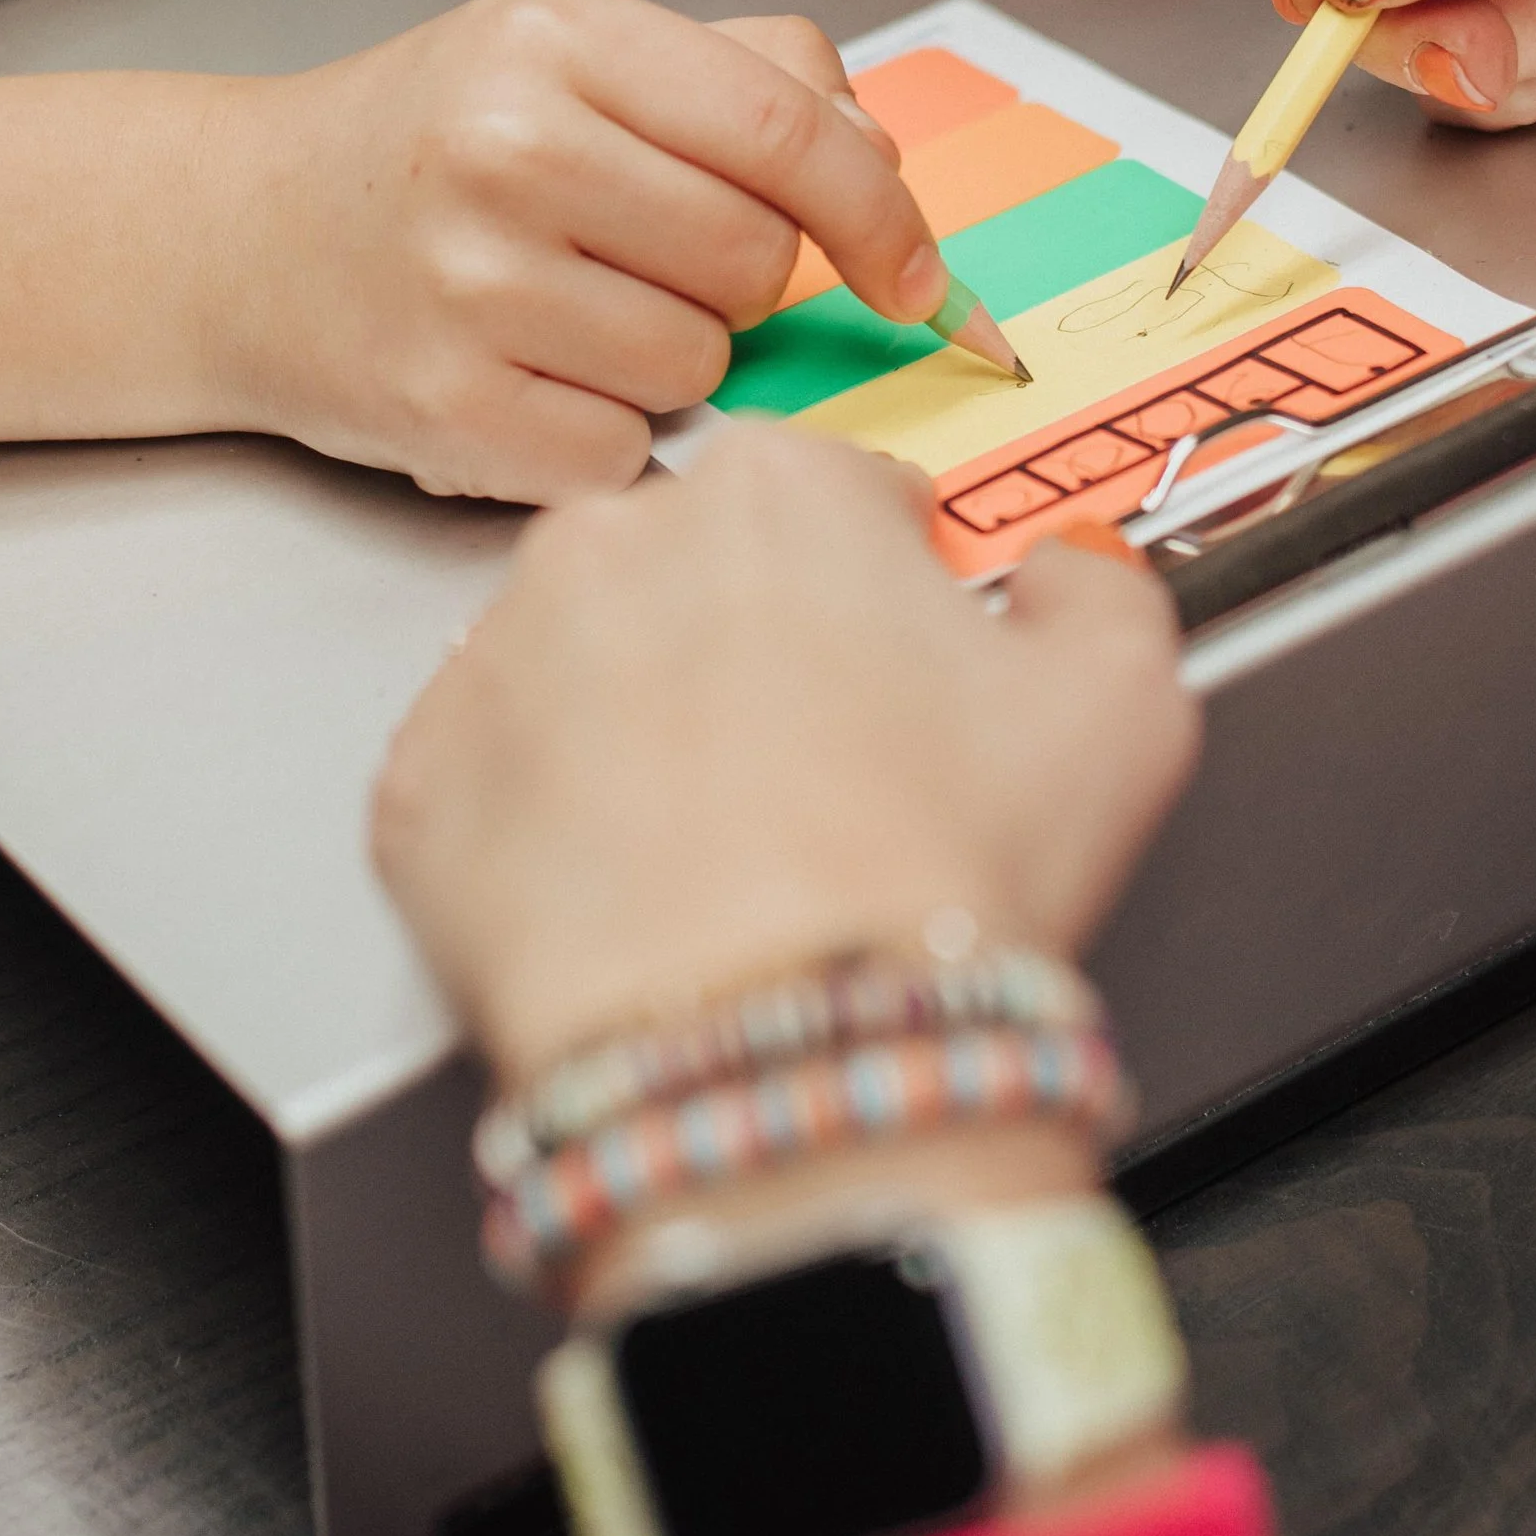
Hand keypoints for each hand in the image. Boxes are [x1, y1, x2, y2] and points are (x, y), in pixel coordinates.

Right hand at [226, 0, 948, 503]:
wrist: (237, 237)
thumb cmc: (431, 144)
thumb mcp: (571, 53)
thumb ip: (743, 79)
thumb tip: (881, 167)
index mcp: (558, 39)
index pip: (788, 133)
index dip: (882, 218)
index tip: (917, 276)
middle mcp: (508, 150)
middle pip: (757, 260)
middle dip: (734, 276)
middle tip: (636, 256)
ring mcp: (471, 286)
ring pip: (701, 363)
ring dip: (666, 357)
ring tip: (566, 312)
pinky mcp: (448, 409)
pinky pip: (625, 450)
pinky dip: (601, 433)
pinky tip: (525, 377)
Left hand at [371, 417, 1195, 1083]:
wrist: (777, 1050)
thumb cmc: (936, 872)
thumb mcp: (1119, 706)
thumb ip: (1098, 594)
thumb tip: (1069, 575)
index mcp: (776, 485)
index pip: (839, 497)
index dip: (888, 590)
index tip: (903, 667)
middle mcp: (612, 537)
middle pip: (698, 573)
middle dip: (751, 651)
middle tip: (816, 777)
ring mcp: (494, 658)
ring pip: (581, 669)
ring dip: (638, 730)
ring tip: (721, 854)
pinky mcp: (416, 788)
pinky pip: (492, 786)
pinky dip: (548, 831)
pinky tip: (634, 900)